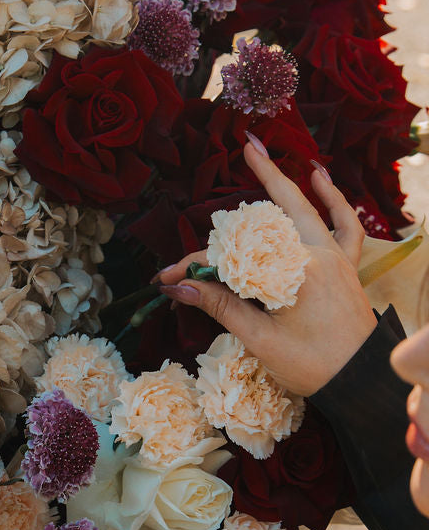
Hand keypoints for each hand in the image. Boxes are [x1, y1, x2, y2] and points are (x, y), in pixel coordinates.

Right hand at [157, 137, 376, 395]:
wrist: (363, 383)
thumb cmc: (313, 366)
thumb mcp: (260, 340)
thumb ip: (220, 306)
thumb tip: (177, 287)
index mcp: (292, 272)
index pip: (232, 259)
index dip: (194, 268)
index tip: (166, 279)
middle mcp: (315, 255)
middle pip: (273, 214)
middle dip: (258, 178)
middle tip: (243, 146)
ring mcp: (335, 258)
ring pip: (308, 208)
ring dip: (289, 180)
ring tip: (270, 152)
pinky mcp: (347, 268)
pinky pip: (346, 225)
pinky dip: (335, 201)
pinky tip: (322, 179)